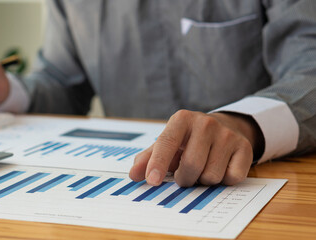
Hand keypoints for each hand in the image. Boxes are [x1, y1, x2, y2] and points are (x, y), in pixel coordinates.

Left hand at [129, 110, 262, 186]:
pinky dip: (223, 181)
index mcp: (182, 120)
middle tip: (185, 176)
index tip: (152, 180)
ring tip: (203, 169)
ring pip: (211, 175)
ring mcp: (227, 135)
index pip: (167, 143)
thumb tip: (134, 175)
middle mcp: (205, 123)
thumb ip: (148, 158)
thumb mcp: (167, 145)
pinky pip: (231, 178)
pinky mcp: (244, 148)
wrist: (224, 127)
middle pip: (191, 165)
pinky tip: (220, 168)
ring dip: (203, 181)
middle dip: (185, 179)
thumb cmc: (188, 140)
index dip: (158, 163)